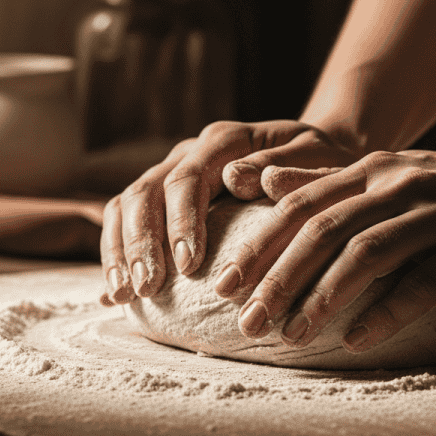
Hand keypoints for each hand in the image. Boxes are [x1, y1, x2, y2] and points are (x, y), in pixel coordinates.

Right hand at [99, 120, 356, 303]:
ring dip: (121, 250)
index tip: (190, 265)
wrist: (310, 159)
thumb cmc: (321, 163)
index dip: (183, 221)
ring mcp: (170, 173)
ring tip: (124, 294)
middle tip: (148, 287)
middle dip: (143, 242)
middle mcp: (189, 152)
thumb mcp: (321, 158)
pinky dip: (115, 253)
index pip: (189, 178)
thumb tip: (239, 178)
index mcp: (224, 140)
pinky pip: (123, 220)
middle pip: (146, 191)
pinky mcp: (162, 198)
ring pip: (126, 204)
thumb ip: (289, 167)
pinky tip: (114, 293)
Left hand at [213, 142, 435, 352]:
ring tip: (290, 336)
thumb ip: (327, 181)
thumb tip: (265, 183)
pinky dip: (386, 310)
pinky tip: (356, 339)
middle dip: (278, 278)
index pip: (298, 206)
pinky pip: (424, 282)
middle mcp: (396, 185)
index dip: (257, 245)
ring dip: (323, 297)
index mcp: (370, 170)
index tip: (222, 285)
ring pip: (366, 253)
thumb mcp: (389, 175)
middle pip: (323, 230)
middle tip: (245, 322)